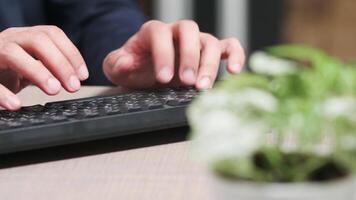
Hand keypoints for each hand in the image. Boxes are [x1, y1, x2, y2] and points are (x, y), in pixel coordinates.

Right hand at [0, 26, 88, 109]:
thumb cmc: (6, 71)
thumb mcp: (30, 66)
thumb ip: (49, 68)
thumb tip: (76, 78)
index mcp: (24, 37)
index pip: (52, 34)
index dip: (71, 53)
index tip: (83, 75)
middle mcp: (8, 40)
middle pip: (38, 41)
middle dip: (60, 63)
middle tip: (73, 86)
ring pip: (13, 54)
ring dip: (38, 71)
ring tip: (54, 90)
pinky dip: (2, 93)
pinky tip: (15, 105)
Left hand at [103, 20, 244, 89]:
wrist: (147, 71)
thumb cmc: (135, 67)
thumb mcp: (118, 68)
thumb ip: (118, 64)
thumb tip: (127, 62)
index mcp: (153, 32)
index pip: (160, 32)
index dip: (163, 53)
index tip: (163, 78)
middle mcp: (177, 32)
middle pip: (189, 32)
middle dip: (190, 57)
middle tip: (186, 82)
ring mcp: (196, 41)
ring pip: (210, 41)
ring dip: (210, 64)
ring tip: (203, 88)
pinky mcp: (210, 52)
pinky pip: (229, 46)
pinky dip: (236, 55)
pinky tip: (235, 71)